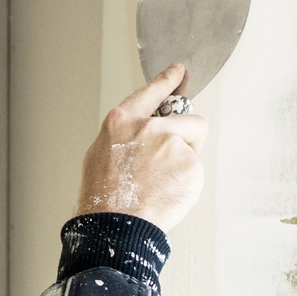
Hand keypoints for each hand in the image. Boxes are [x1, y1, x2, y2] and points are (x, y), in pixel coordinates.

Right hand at [76, 64, 207, 231]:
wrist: (115, 223)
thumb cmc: (103, 194)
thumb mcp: (100, 152)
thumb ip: (126, 135)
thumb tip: (143, 135)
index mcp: (124, 121)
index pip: (152, 91)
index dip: (168, 80)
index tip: (179, 72)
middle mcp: (151, 128)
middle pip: (191, 121)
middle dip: (188, 137)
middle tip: (170, 161)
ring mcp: (174, 146)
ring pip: (194, 151)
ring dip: (183, 165)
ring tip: (158, 185)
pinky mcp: (191, 167)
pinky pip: (195, 172)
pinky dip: (185, 183)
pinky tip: (166, 193)